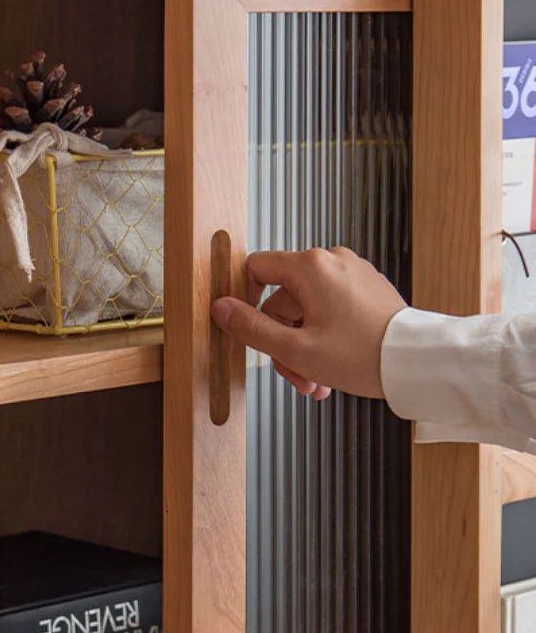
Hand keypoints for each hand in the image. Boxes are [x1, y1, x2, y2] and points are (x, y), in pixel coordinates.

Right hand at [210, 247, 406, 398]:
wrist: (419, 363)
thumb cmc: (364, 355)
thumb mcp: (295, 349)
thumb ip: (251, 328)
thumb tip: (221, 309)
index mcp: (311, 266)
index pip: (257, 268)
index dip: (245, 298)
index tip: (250, 326)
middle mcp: (332, 261)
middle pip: (284, 298)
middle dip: (284, 340)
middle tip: (294, 373)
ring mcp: (352, 273)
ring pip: (307, 308)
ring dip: (304, 344)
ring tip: (316, 379)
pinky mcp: (365, 288)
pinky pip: (330, 308)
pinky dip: (325, 335)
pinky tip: (332, 366)